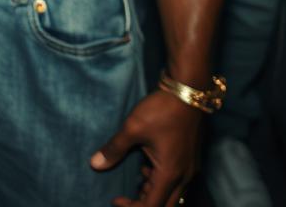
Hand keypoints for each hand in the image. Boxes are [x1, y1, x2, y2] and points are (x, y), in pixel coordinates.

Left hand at [90, 90, 201, 206]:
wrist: (187, 90)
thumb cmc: (161, 110)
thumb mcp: (133, 128)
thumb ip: (114, 149)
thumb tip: (94, 164)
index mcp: (170, 174)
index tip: (115, 198)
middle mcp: (184, 176)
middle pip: (165, 205)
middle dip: (144, 203)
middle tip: (126, 195)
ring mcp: (190, 168)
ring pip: (173, 193)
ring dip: (154, 192)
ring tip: (138, 177)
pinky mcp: (191, 158)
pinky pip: (177, 180)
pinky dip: (161, 180)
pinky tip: (149, 164)